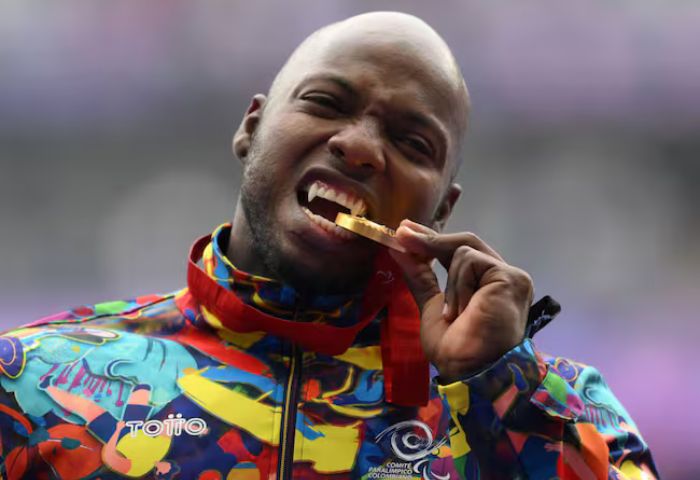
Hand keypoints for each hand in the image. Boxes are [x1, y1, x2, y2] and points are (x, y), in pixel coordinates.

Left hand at [389, 219, 533, 382]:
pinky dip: (458, 286)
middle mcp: (500, 278)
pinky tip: (463, 310)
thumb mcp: (431, 306)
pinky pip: (470, 261)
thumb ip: (420, 276)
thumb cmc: (454, 349)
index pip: (460, 253)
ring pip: (463, 251)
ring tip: (453, 314)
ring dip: (449, 285)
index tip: (406, 231)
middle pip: (464, 243)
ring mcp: (509, 276)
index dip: (432, 240)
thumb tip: (400, 247)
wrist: (470, 371)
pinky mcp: (510, 277)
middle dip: (430, 239)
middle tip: (403, 234)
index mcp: (485, 285)